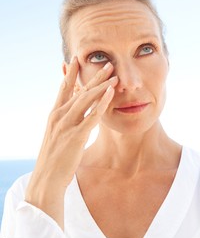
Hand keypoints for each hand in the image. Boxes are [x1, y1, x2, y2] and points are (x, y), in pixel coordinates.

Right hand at [25, 57, 117, 228]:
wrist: (47, 178)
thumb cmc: (55, 157)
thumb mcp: (57, 135)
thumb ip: (65, 122)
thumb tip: (74, 112)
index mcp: (54, 114)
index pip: (63, 89)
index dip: (71, 74)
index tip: (78, 59)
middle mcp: (59, 116)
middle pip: (78, 90)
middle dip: (93, 75)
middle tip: (107, 63)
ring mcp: (67, 125)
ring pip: (86, 99)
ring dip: (101, 86)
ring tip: (114, 75)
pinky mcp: (76, 136)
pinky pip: (91, 116)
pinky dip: (102, 103)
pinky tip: (111, 94)